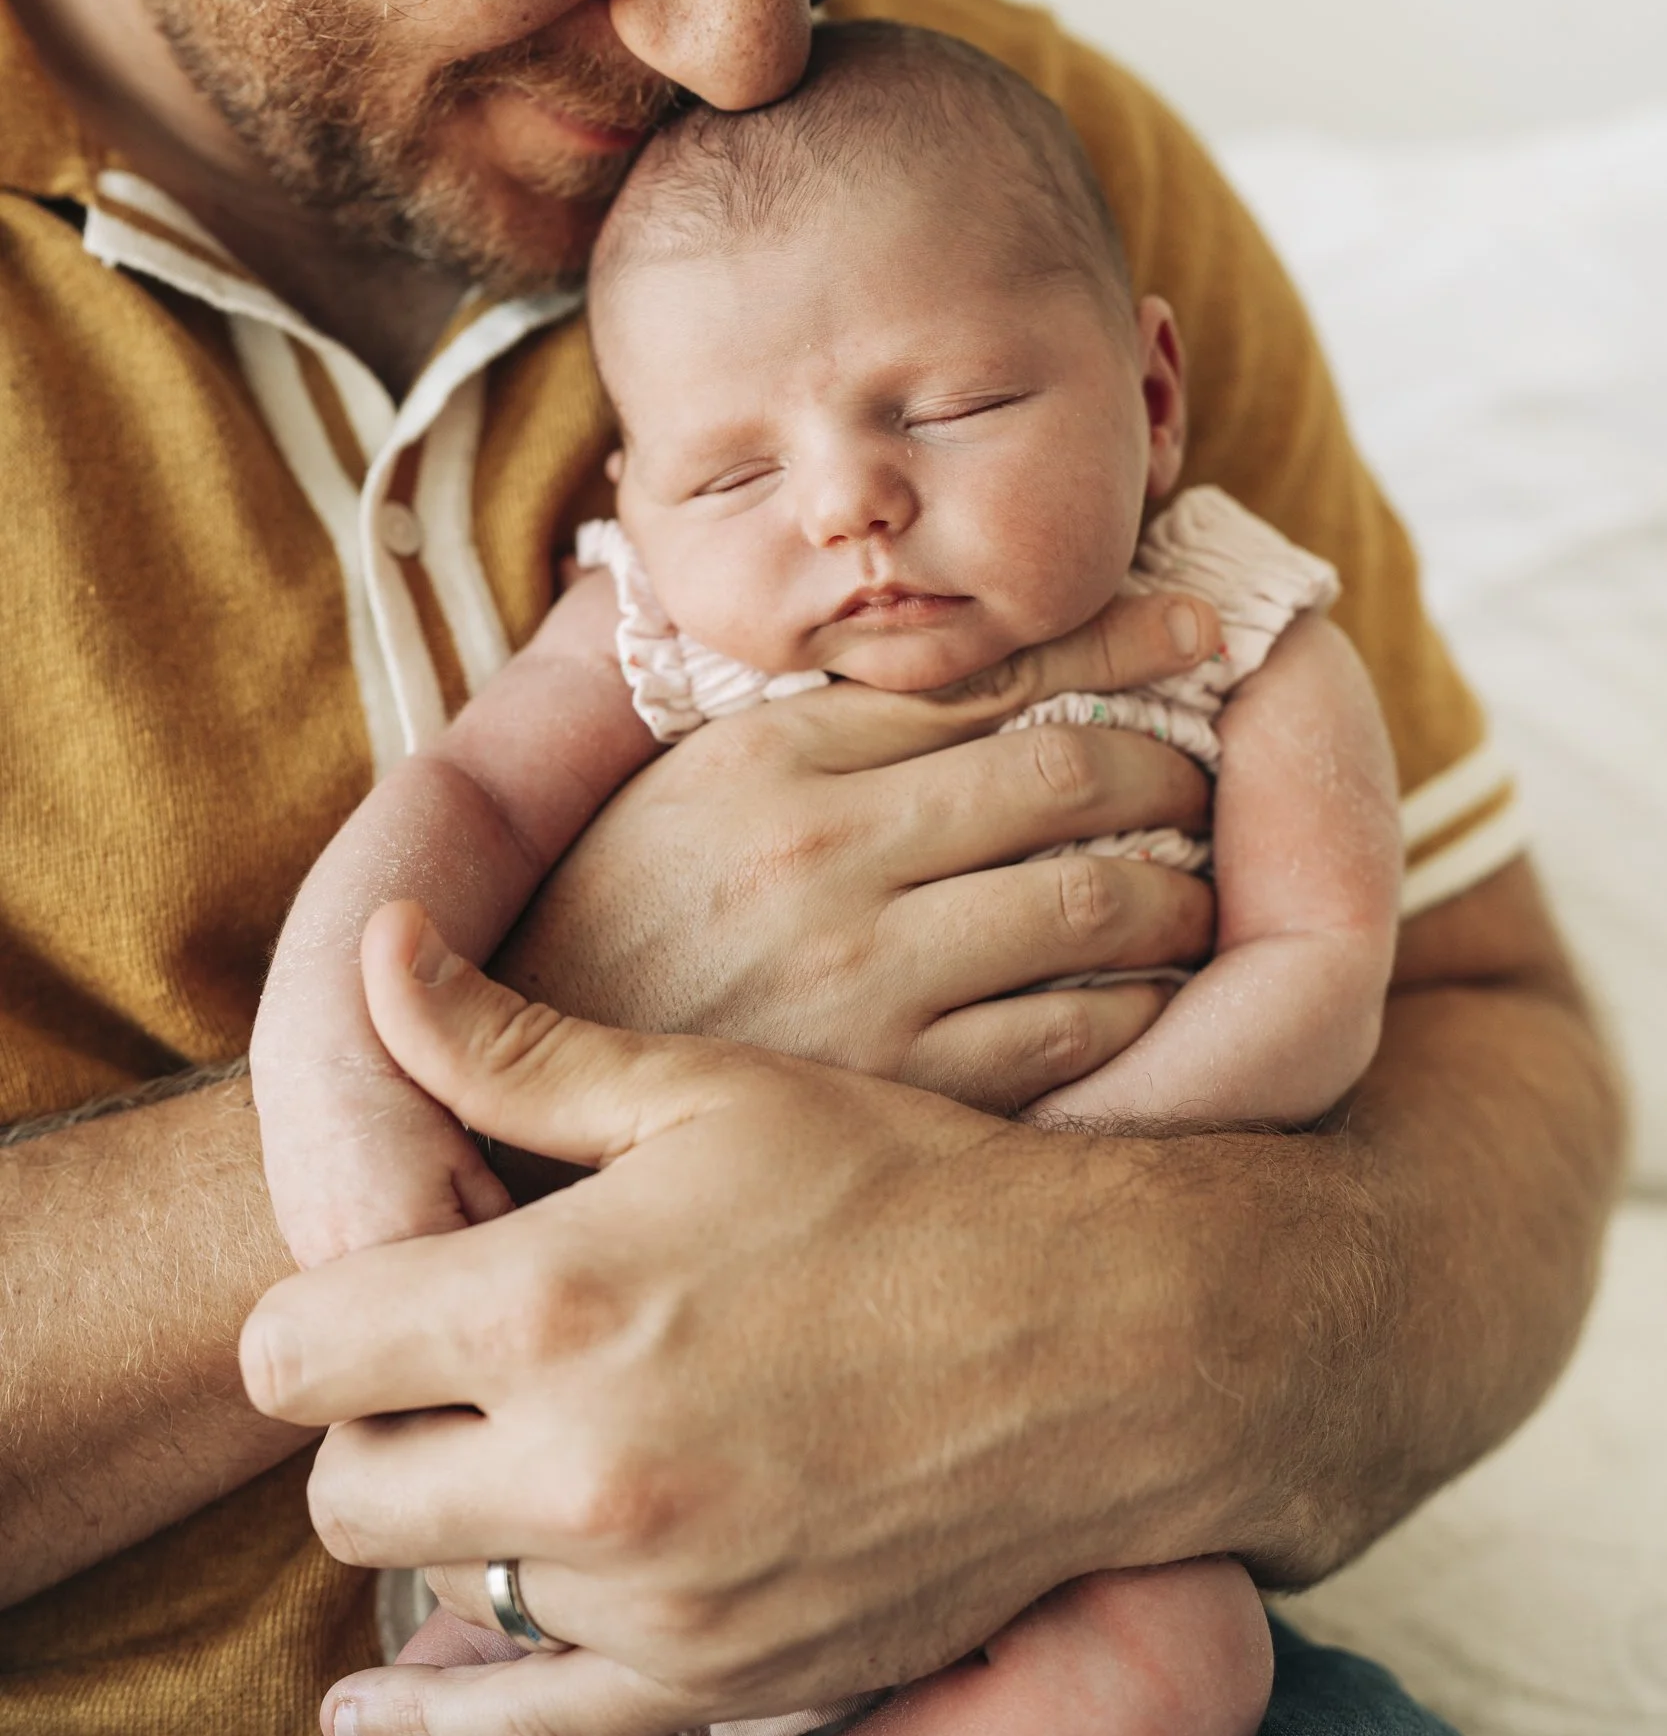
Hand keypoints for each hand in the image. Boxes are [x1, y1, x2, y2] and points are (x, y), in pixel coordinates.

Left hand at [241, 902, 1235, 1735]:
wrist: (1112, 1342)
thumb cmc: (912, 1188)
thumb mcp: (709, 1091)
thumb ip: (510, 1048)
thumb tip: (369, 948)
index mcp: (550, 1301)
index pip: (292, 1348)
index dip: (324, 1311)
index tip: (391, 1286)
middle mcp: (579, 1471)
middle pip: (336, 1487)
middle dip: (370, 1419)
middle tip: (454, 1367)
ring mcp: (646, 1597)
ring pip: (430, 1585)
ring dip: (456, 1518)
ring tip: (540, 1444)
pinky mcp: (713, 1680)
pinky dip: (429, 1731)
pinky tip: (366, 1719)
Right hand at [496, 588, 1221, 1111]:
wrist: (517, 1104)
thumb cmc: (616, 933)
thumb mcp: (682, 794)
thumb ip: (807, 719)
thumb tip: (933, 635)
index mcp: (768, 758)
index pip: (986, 670)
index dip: (1117, 642)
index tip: (1196, 631)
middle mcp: (820, 853)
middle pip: (1067, 770)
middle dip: (1171, 765)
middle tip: (1205, 778)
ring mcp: (861, 976)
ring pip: (1095, 896)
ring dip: (1179, 889)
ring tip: (1195, 893)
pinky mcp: (895, 1088)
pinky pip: (1075, 1029)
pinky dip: (1141, 1002)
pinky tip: (1152, 996)